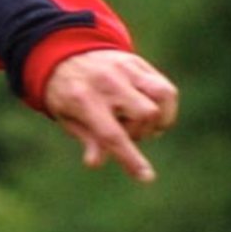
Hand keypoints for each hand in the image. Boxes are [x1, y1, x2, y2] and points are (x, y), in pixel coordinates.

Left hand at [42, 49, 179, 183]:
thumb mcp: (67, 118)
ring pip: (163, 96)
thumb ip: (87, 139)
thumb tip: (95, 162)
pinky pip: (165, 89)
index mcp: (84, 100)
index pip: (112, 134)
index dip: (130, 158)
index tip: (147, 177)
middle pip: (147, 113)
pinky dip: (164, 107)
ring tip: (140, 123)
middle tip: (125, 132)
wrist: (65, 54)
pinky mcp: (138, 63)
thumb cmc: (65, 94)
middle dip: (142, 132)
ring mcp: (126, 69)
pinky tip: (148, 112)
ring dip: (159, 119)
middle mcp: (108, 82)